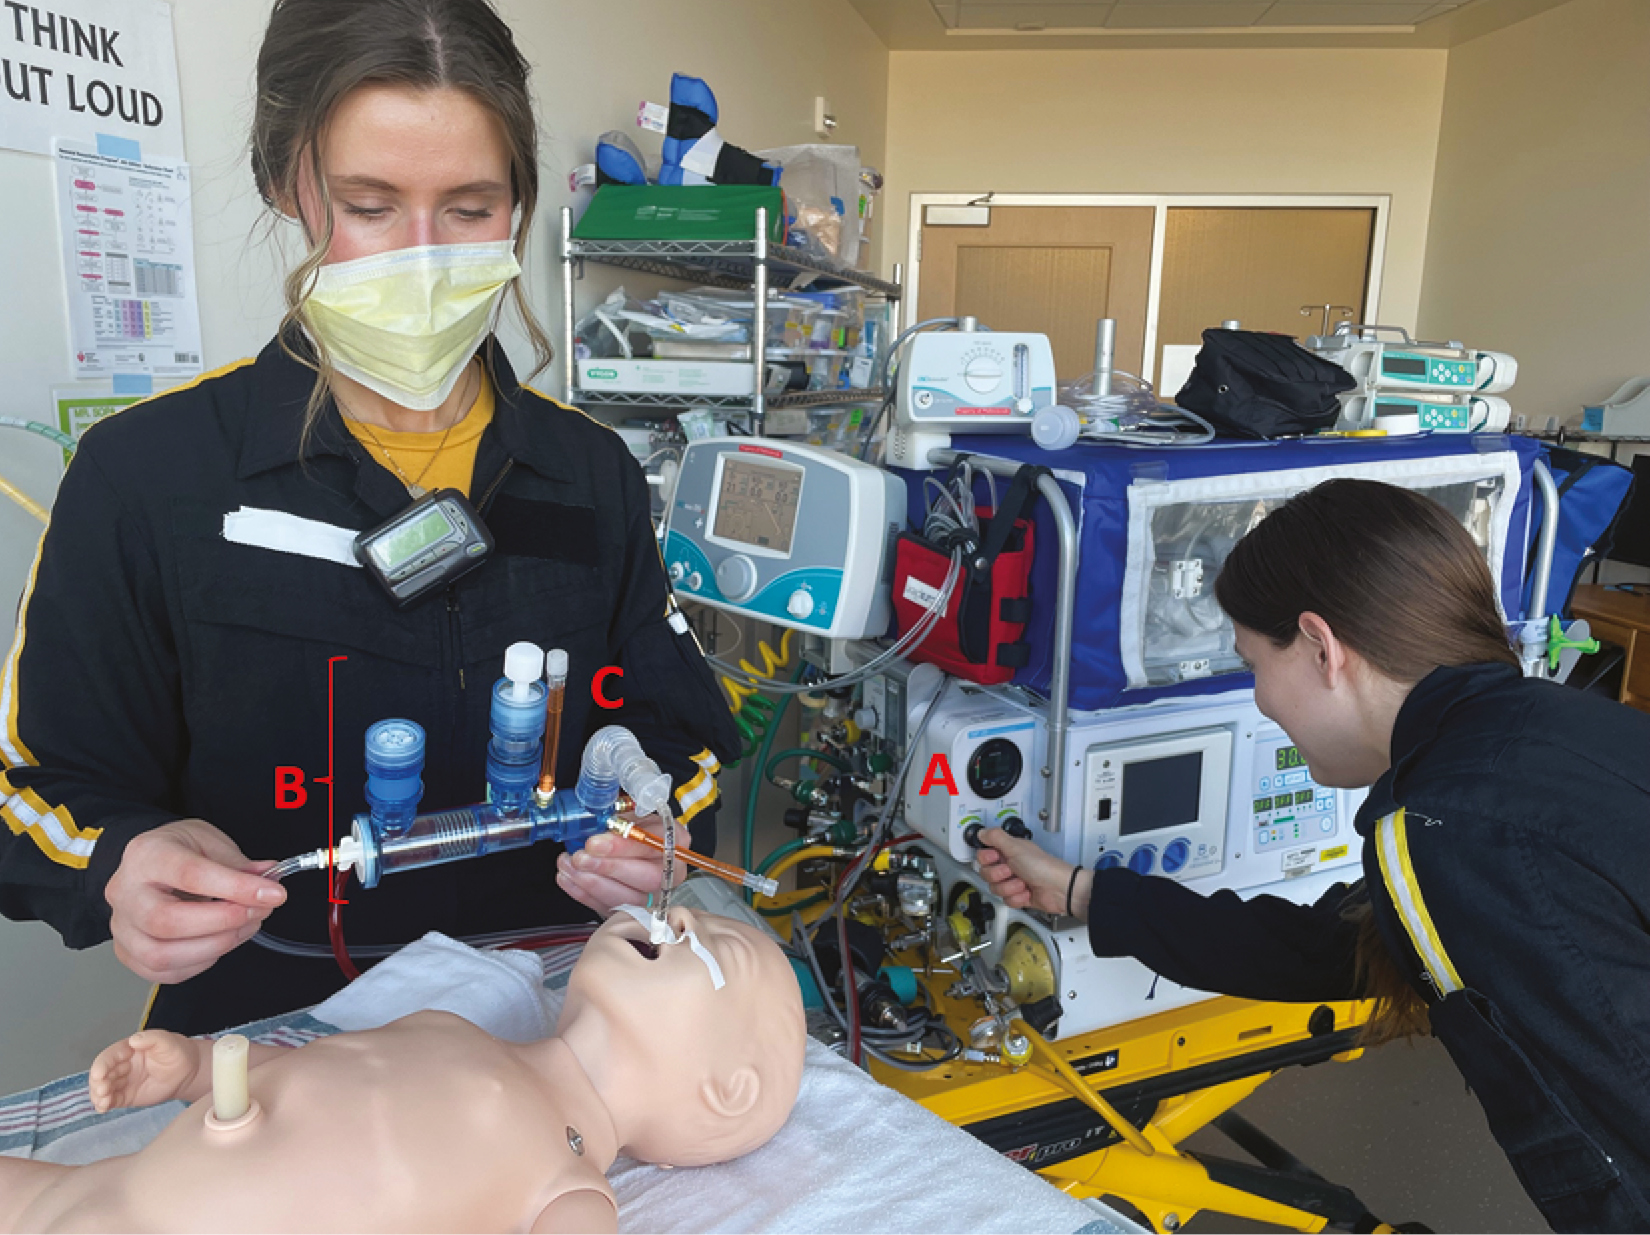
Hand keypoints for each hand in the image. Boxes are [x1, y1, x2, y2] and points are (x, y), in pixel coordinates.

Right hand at [88, 1029, 204, 1111]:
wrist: (187, 1072)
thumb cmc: (176, 1052)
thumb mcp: (167, 1042)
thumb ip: (152, 1038)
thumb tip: (134, 1040)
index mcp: (127, 1050)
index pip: (109, 1056)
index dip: (102, 1065)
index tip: (98, 1074)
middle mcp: (121, 1066)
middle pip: (102, 1074)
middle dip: (98, 1082)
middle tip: (102, 1090)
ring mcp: (122, 1081)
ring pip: (103, 1088)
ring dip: (98, 1095)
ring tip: (103, 1102)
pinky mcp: (126, 1096)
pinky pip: (111, 1100)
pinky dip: (104, 1104)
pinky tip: (103, 1108)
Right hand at [104, 819, 285, 983]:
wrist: (148, 861)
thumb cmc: (177, 850)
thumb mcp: (209, 841)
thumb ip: (238, 864)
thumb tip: (269, 881)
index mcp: (146, 855)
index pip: (190, 875)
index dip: (236, 888)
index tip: (272, 893)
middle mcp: (125, 892)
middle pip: (166, 922)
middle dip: (223, 922)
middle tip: (257, 912)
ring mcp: (121, 927)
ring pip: (162, 955)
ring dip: (215, 946)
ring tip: (244, 927)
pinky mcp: (127, 953)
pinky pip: (163, 972)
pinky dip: (200, 963)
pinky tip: (219, 942)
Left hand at [556, 814, 688, 917]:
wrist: (636, 846)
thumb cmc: (636, 828)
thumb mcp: (633, 814)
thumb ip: (620, 819)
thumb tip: (594, 823)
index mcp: (676, 841)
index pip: (654, 846)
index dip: (622, 847)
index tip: (593, 843)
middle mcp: (672, 872)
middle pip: (648, 878)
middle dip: (608, 868)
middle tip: (580, 858)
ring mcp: (656, 895)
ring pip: (629, 898)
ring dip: (592, 883)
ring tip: (569, 866)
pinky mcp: (634, 910)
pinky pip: (610, 908)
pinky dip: (584, 894)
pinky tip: (568, 878)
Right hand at [976, 826, 1089, 917]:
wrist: (1059, 889)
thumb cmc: (1041, 866)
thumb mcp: (1016, 847)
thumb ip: (996, 837)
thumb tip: (981, 831)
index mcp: (1007, 851)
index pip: (983, 855)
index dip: (986, 859)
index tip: (996, 858)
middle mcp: (1008, 865)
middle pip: (986, 874)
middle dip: (999, 875)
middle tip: (1012, 871)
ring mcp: (1013, 882)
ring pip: (995, 889)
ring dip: (1010, 887)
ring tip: (1023, 883)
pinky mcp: (1018, 896)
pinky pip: (1006, 901)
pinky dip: (1017, 898)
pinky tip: (1027, 893)